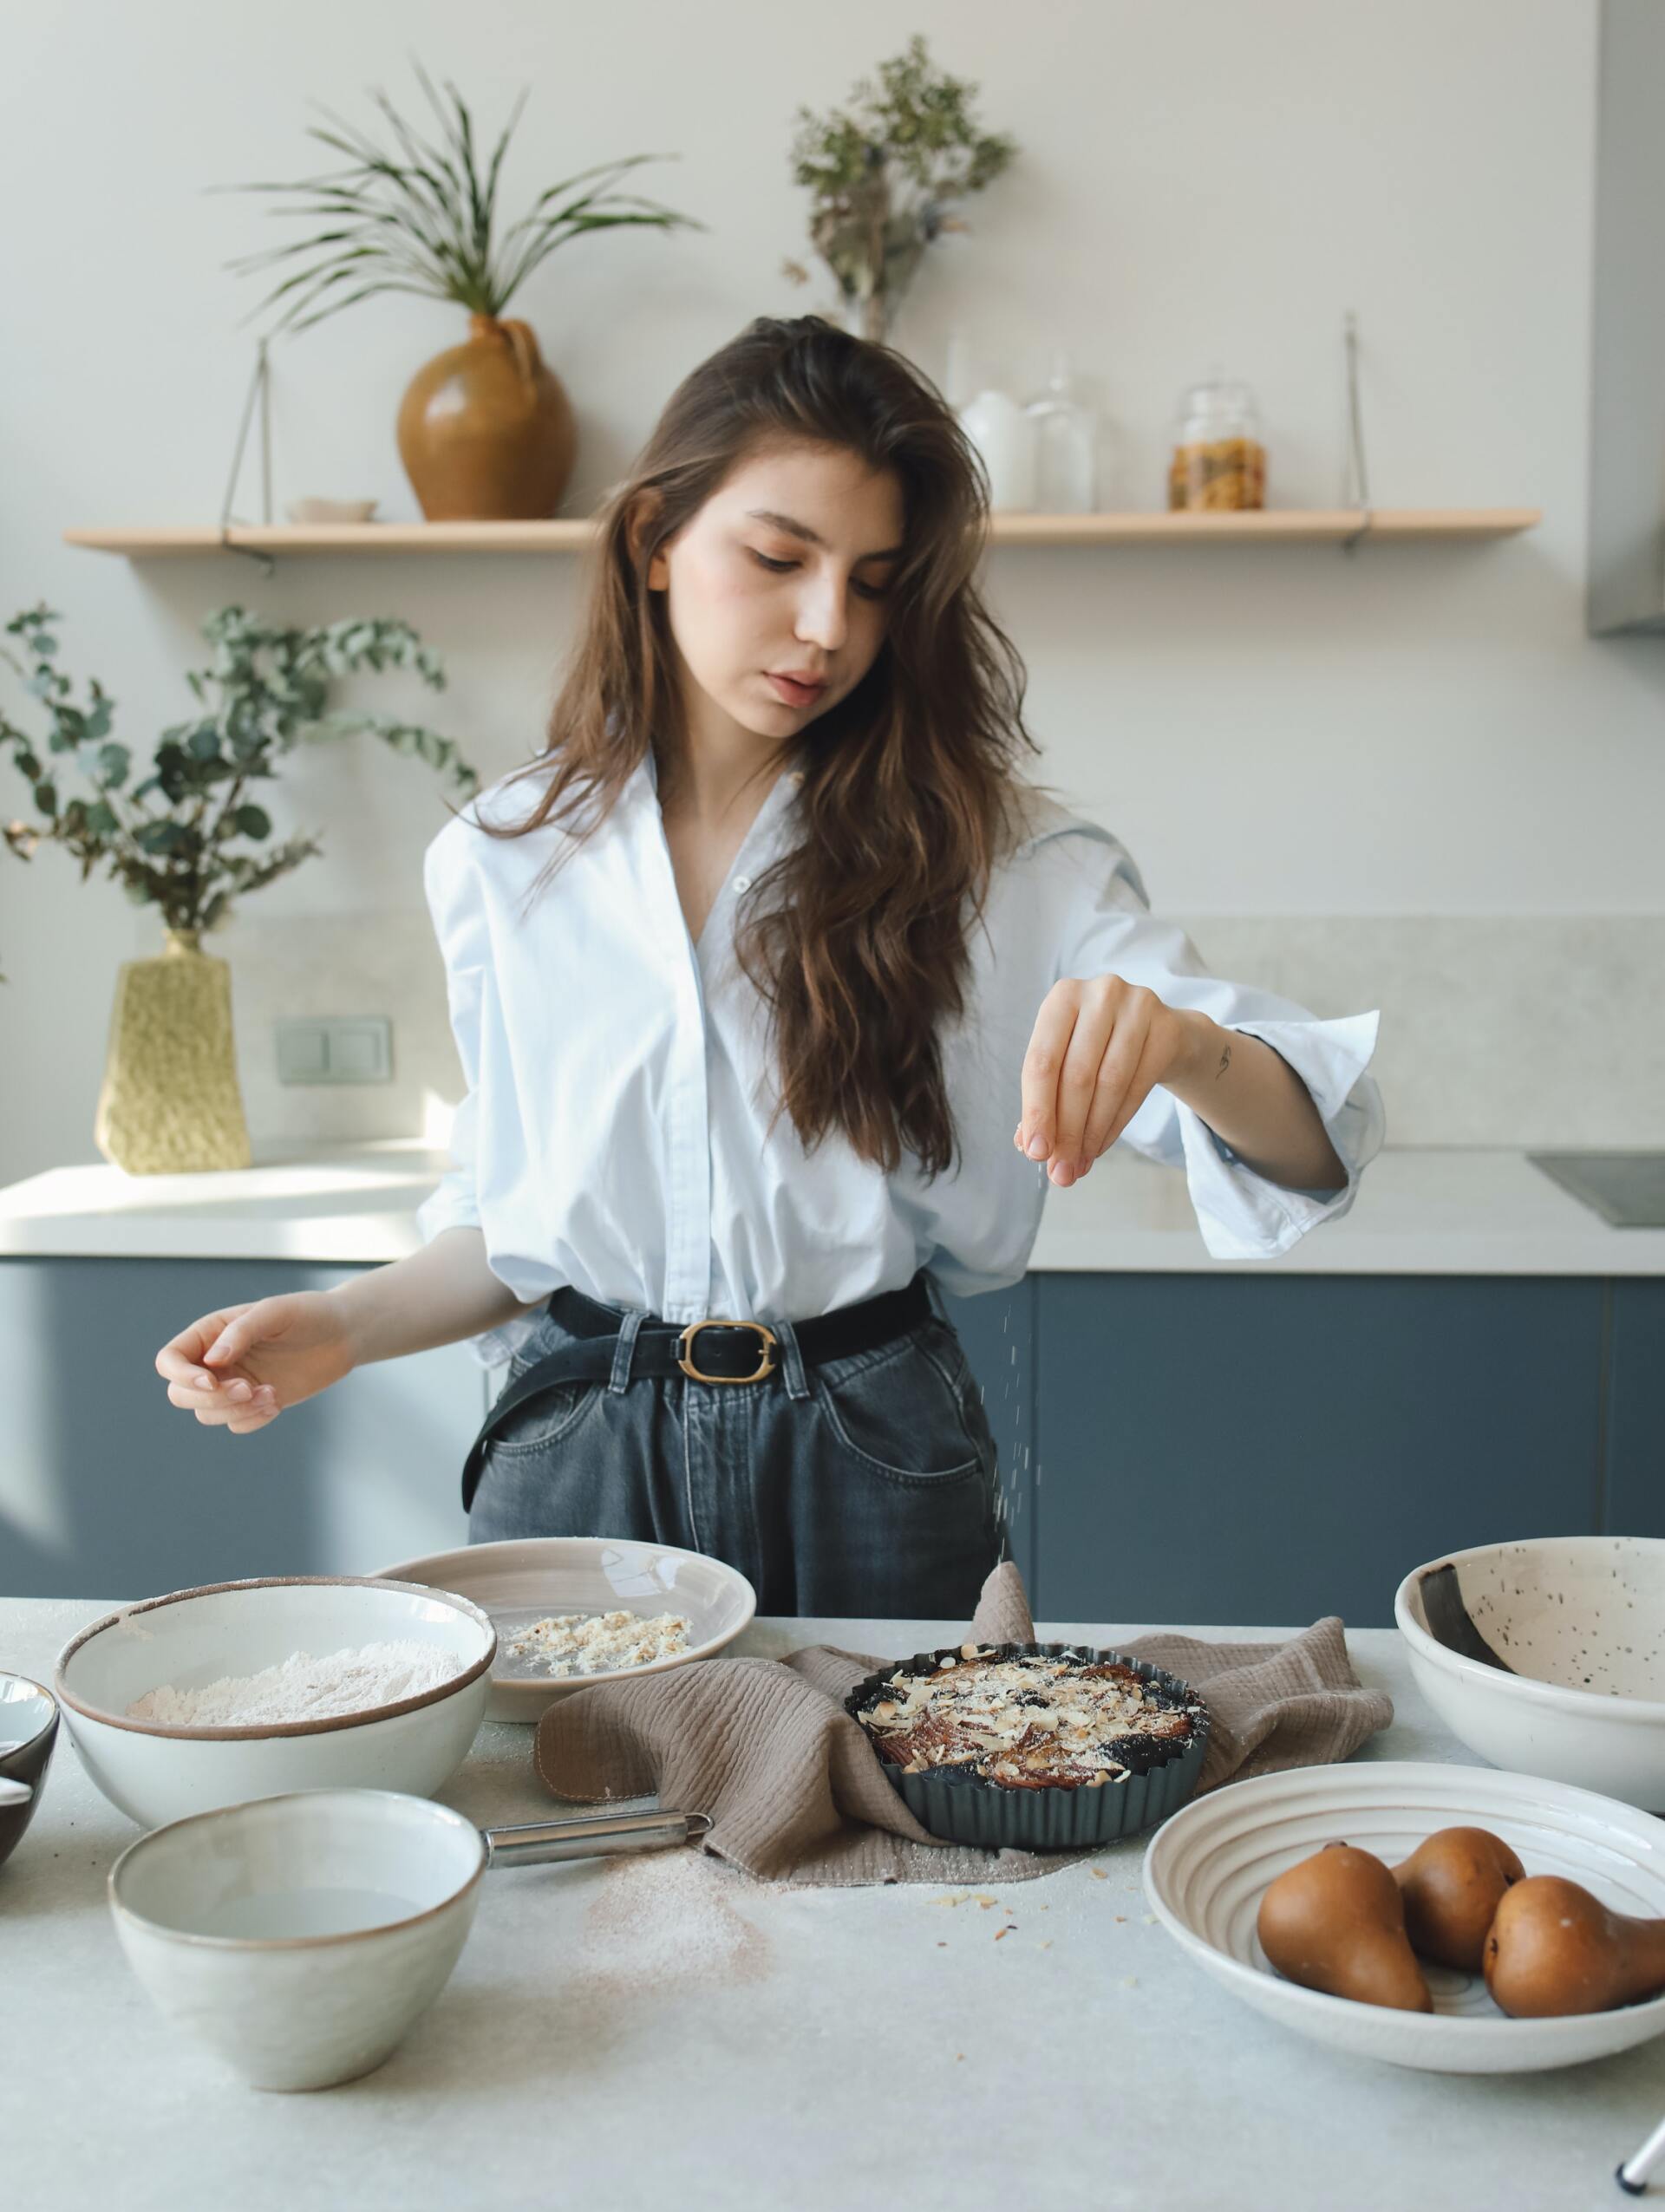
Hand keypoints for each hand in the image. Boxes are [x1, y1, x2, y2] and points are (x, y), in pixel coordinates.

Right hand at [154, 1293, 359, 1436]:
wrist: (342, 1334)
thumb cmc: (307, 1314)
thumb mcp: (275, 1312)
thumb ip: (242, 1331)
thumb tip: (213, 1361)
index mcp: (210, 1333)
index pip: (170, 1361)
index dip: (180, 1375)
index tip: (211, 1380)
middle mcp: (215, 1362)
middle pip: (180, 1394)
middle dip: (210, 1398)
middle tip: (248, 1388)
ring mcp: (233, 1384)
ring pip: (206, 1413)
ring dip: (235, 1411)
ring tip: (271, 1394)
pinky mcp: (253, 1403)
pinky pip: (235, 1424)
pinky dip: (251, 1420)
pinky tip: (276, 1402)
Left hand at [1013, 974, 1199, 1187]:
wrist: (1162, 1034)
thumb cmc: (1099, 1049)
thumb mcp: (1065, 1062)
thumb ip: (1043, 1099)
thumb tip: (1029, 1145)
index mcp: (1062, 997)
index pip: (1042, 1061)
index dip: (1037, 1111)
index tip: (1035, 1152)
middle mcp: (1100, 994)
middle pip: (1077, 1075)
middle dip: (1066, 1131)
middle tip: (1060, 1171)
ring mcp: (1138, 1006)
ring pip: (1110, 1084)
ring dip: (1091, 1133)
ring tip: (1079, 1165)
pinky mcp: (1167, 1027)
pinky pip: (1138, 1086)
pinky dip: (1116, 1124)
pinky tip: (1100, 1146)